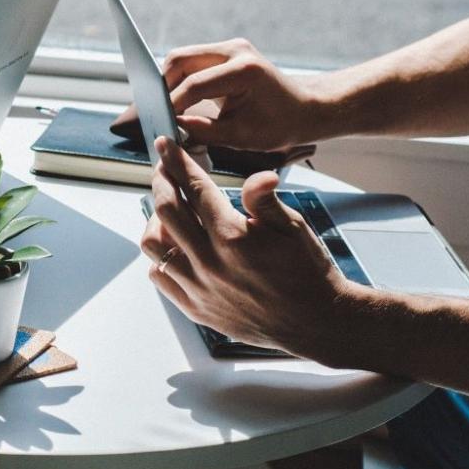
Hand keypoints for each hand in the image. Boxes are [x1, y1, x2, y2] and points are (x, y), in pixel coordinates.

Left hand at [140, 136, 353, 356]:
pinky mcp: (195, 308)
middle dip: (161, 182)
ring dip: (156, 220)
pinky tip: (175, 246)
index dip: (177, 162)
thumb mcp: (293, 228)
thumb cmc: (307, 271)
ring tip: (169, 210)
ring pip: (154, 245)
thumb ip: (265, 200)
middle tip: (164, 171)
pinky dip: (160, 257)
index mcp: (233, 237)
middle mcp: (210, 263)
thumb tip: (259, 174)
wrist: (314, 322)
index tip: (166, 146)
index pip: (194, 189)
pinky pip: (160, 276)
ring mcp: (199, 288)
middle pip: (165, 211)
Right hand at [163, 38, 331, 151]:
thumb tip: (172, 129)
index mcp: (243, 70)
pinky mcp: (226, 52)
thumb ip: (203, 132)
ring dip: (170, 82)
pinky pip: (193, 61)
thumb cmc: (280, 125)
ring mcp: (230, 47)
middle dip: (163, 87)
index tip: (160, 124)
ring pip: (182, 58)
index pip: (193, 85)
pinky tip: (179, 100)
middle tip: (158, 113)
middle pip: (180, 60)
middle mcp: (235, 50)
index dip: (172, 105)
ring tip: (167, 108)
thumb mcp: (241, 136)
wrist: (304, 109)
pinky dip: (181, 79)